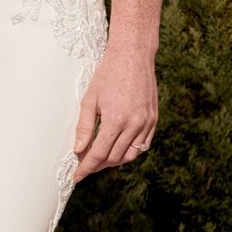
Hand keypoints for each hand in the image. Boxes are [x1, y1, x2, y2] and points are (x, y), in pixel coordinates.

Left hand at [73, 45, 157, 180]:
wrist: (133, 55)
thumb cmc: (108, 74)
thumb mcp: (90, 99)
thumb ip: (84, 127)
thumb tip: (78, 150)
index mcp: (116, 120)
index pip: (99, 154)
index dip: (86, 168)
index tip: (77, 176)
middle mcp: (134, 124)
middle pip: (114, 158)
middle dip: (98, 165)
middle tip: (85, 164)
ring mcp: (147, 123)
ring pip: (131, 155)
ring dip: (114, 161)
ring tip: (100, 159)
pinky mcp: (154, 119)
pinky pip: (143, 145)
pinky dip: (130, 151)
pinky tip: (118, 149)